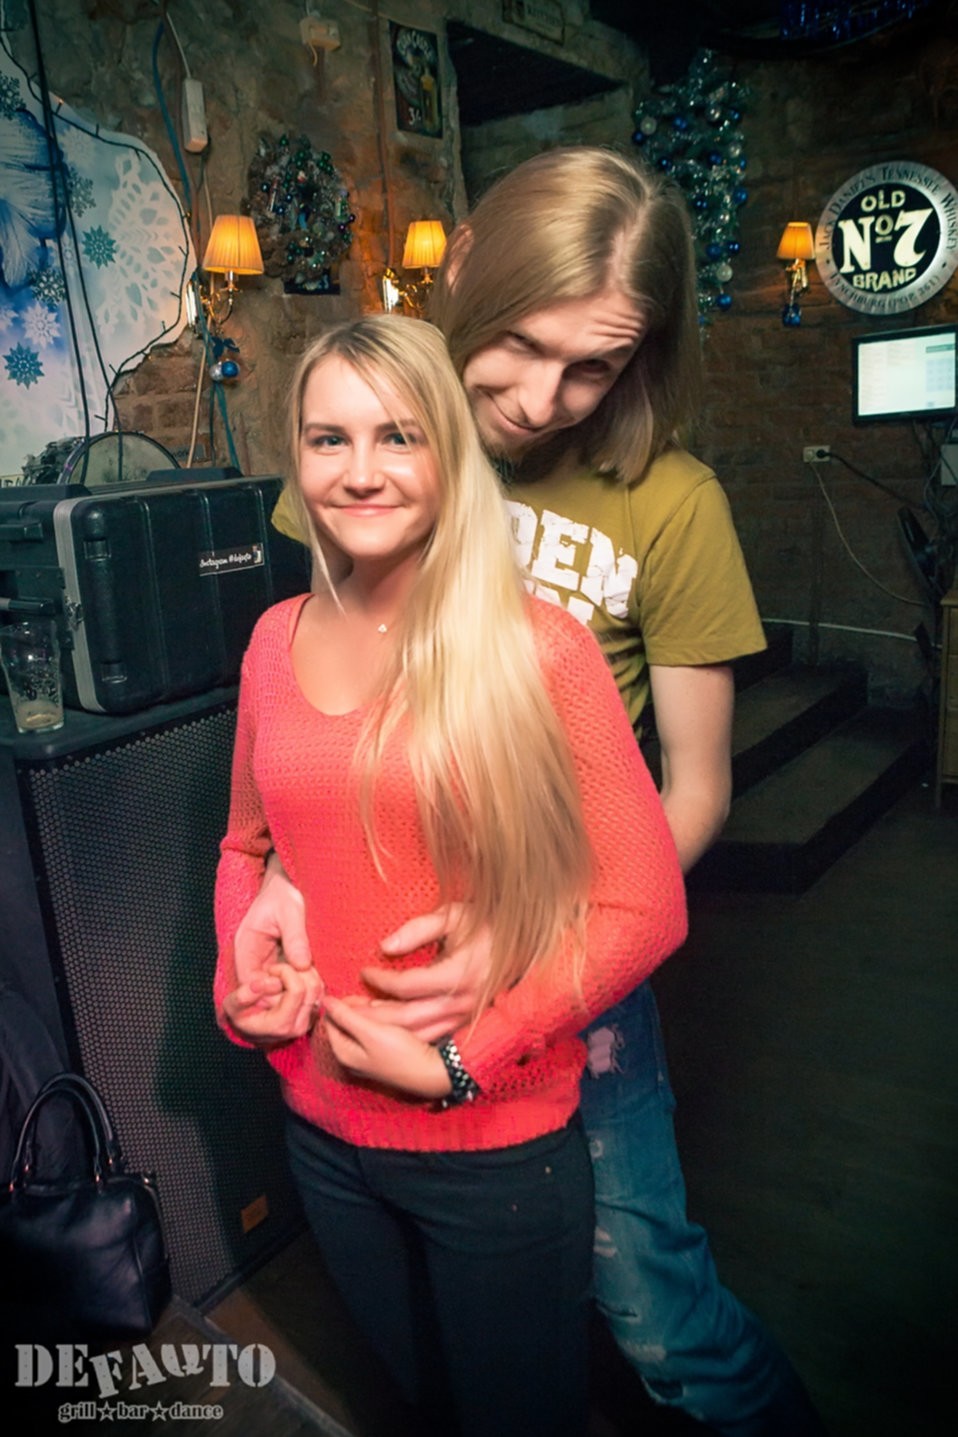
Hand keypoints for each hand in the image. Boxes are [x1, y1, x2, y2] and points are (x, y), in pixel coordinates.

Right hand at [223, 961, 323, 1046]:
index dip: (285, 972)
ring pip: (318, 986)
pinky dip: (309, 976)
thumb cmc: (239, 1011)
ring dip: (303, 972)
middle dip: (296, 969)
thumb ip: (245, 995)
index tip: (269, 970)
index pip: (297, 990)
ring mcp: (307, 1021)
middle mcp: (298, 1027)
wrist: (245, 1022)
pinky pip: (320, 988)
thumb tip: (273, 984)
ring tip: (282, 972)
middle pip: (312, 987)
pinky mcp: (313, 1014)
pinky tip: (291, 976)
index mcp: (280, 1026)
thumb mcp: (231, 1004)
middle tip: (277, 968)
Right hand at [234, 853, 313, 1000]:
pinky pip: (290, 985)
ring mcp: (269, 964)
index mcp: (247, 946)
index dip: (268, 991)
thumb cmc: (286, 891)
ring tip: (315, 979)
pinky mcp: (283, 965)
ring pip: (278, 994)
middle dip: (286, 995)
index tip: (290, 983)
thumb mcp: (291, 909)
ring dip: (297, 993)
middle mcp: (255, 960)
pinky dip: (304, 986)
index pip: (249, 983)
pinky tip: (318, 977)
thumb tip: (302, 965)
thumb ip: (295, 936)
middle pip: (263, 994)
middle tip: (309, 983)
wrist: (289, 882)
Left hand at [323, 995, 451, 1099]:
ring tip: (381, 1006)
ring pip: (357, 1028)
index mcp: (342, 1052)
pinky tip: (387, 1018)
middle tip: (371, 999)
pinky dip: (374, 1023)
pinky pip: (369, 1033)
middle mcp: (348, 1058)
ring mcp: (363, 1058)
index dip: (340, 1004)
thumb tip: (325, 1001)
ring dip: (365, 1014)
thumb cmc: (401, 1051)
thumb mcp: (371, 1031)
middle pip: (343, 1025)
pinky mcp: (378, 1056)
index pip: (330, 1020)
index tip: (358, 995)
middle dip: (353, 1009)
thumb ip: (346, 1016)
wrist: (430, 1071)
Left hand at [358, 904, 492, 1041]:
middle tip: (350, 1006)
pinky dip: (409, 1034)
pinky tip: (391, 1026)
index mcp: (459, 973)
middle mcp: (463, 1000)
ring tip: (364, 1017)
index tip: (364, 970)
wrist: (523, 941)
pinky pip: (434, 1034)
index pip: (408, 985)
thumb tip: (385, 946)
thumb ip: (418, 929)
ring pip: (420, 1032)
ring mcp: (467, 1015)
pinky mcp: (468, 1020)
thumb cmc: (485, 923)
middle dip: (375, 1014)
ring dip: (389, 1028)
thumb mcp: (454, 915)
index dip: (381, 980)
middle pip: (408, 1017)